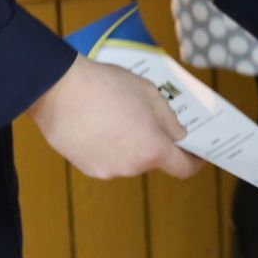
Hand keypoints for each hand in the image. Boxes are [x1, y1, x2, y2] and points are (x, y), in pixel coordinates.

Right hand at [28, 55, 205, 179]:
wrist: (59, 89)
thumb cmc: (108, 87)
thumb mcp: (150, 94)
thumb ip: (169, 120)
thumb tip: (177, 136)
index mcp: (153, 150)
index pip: (183, 169)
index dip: (194, 161)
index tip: (198, 153)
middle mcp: (131, 167)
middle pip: (152, 159)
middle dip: (154, 141)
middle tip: (145, 115)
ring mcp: (106, 170)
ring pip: (128, 158)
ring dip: (129, 143)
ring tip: (116, 114)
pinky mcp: (85, 167)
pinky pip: (106, 157)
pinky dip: (108, 145)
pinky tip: (97, 122)